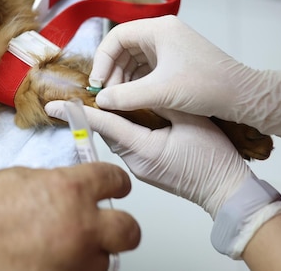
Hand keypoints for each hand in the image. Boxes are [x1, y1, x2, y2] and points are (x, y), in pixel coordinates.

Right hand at [0, 163, 139, 270]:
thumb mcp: (23, 179)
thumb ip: (55, 184)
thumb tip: (70, 190)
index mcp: (72, 190)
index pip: (114, 180)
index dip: (117, 183)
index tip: (116, 187)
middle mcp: (81, 225)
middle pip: (128, 230)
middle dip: (121, 228)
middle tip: (109, 227)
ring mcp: (74, 260)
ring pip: (104, 261)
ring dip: (90, 254)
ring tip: (66, 249)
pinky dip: (70, 269)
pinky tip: (51, 262)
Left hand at [45, 101, 249, 218]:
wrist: (227, 192)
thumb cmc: (214, 160)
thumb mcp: (191, 120)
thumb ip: (162, 100)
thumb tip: (140, 87)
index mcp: (144, 149)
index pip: (103, 125)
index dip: (78, 112)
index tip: (53, 106)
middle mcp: (135, 161)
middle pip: (107, 129)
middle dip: (97, 110)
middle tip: (88, 91)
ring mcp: (139, 168)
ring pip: (117, 136)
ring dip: (114, 118)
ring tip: (117, 98)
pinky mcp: (146, 169)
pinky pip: (128, 144)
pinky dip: (126, 128)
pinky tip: (136, 115)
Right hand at [89, 15, 280, 141]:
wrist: (244, 96)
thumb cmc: (208, 87)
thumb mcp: (161, 92)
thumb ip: (125, 96)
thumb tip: (100, 101)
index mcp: (159, 29)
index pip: (116, 37)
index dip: (102, 60)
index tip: (97, 83)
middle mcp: (163, 33)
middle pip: (123, 47)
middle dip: (111, 71)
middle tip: (106, 95)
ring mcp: (170, 47)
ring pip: (133, 59)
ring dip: (122, 78)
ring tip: (118, 99)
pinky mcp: (175, 61)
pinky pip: (146, 68)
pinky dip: (135, 82)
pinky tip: (132, 98)